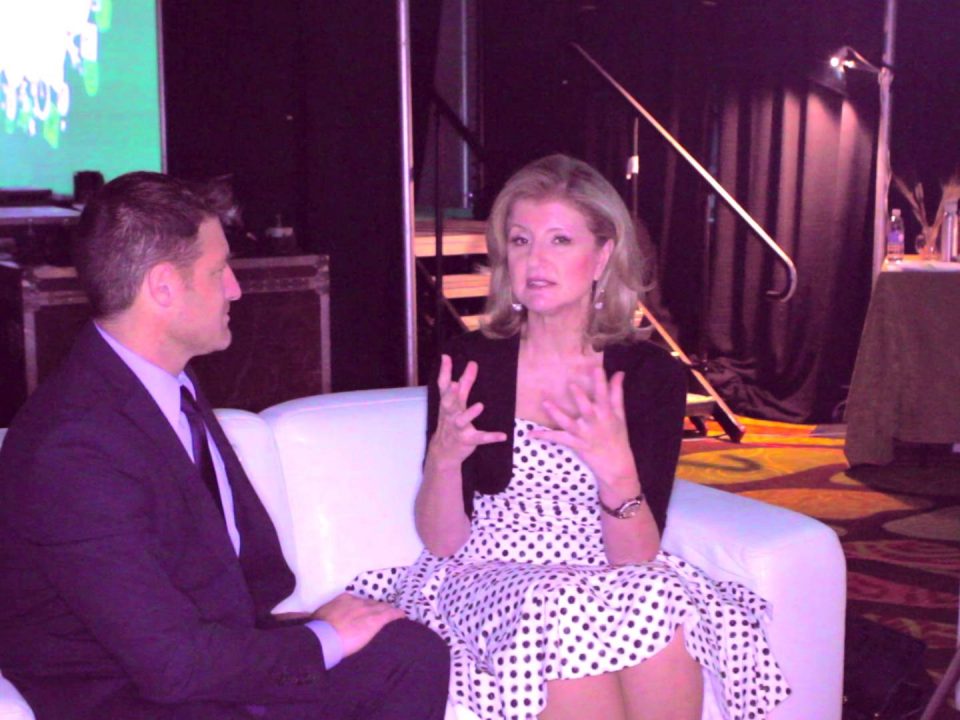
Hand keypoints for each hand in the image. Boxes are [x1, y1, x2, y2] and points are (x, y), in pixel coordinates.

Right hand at [311, 593, 404, 657]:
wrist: (324, 637)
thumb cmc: (318, 630)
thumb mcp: (319, 618)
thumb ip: (324, 617)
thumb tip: (317, 620)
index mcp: (344, 599)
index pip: (359, 602)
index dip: (364, 608)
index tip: (365, 613)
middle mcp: (357, 602)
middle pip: (372, 604)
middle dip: (376, 609)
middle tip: (380, 616)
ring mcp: (367, 610)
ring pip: (382, 608)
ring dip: (387, 612)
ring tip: (393, 616)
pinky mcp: (375, 620)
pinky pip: (390, 615)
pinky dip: (397, 615)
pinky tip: (402, 616)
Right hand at [427, 355, 506, 468]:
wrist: (444, 451)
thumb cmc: (451, 421)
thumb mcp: (457, 402)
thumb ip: (465, 382)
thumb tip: (472, 363)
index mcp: (447, 403)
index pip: (443, 386)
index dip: (444, 372)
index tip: (446, 357)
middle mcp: (450, 414)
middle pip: (448, 403)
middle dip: (451, 394)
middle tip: (454, 384)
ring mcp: (458, 428)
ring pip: (462, 420)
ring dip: (470, 414)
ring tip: (480, 406)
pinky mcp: (468, 440)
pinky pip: (480, 438)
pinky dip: (491, 437)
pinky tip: (502, 436)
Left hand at [530, 368, 637, 489]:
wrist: (617, 465)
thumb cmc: (618, 436)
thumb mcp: (620, 414)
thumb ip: (617, 393)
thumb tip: (619, 373)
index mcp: (607, 414)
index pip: (604, 395)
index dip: (601, 382)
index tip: (596, 368)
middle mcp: (595, 423)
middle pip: (587, 409)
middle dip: (580, 398)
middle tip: (571, 385)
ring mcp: (584, 435)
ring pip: (569, 423)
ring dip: (557, 414)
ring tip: (545, 404)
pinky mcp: (575, 445)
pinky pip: (558, 439)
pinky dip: (544, 436)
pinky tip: (530, 434)